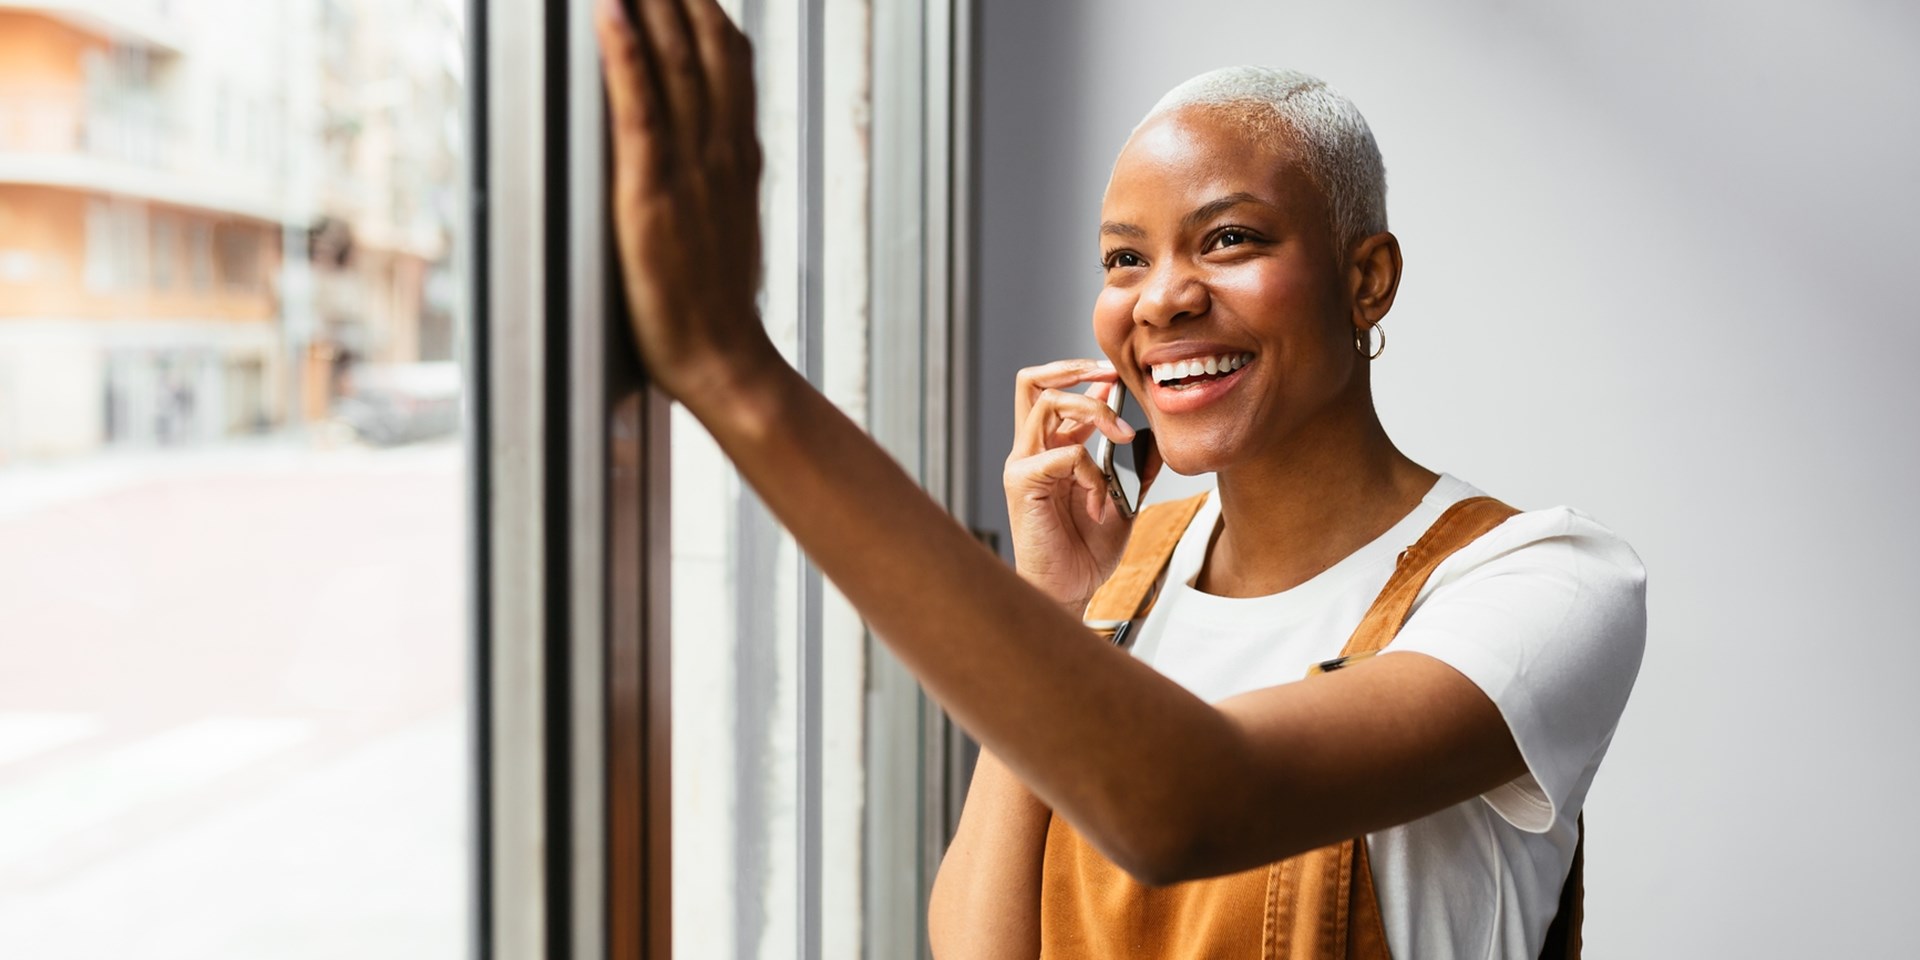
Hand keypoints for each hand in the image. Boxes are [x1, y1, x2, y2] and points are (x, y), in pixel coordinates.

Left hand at [595, 0, 776, 401]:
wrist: (725, 361)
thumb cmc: (718, 305)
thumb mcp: (731, 221)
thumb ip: (721, 172)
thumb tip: (712, 138)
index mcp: (738, 154)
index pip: (731, 55)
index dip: (708, 3)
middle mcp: (720, 151)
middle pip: (706, 42)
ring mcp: (689, 171)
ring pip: (676, 63)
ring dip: (654, 0)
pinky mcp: (652, 196)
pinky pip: (640, 111)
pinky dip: (623, 56)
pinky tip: (609, 12)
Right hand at [1004, 360, 1161, 608]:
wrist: (1071, 589)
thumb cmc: (1088, 549)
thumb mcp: (1123, 498)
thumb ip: (1132, 466)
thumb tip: (1154, 435)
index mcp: (1051, 447)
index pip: (1054, 390)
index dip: (1085, 373)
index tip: (1120, 376)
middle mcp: (1032, 449)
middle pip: (1034, 381)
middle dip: (1076, 370)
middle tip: (1114, 379)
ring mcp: (1023, 464)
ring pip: (1048, 403)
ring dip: (1093, 411)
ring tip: (1122, 436)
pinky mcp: (1022, 483)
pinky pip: (1063, 454)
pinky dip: (1092, 471)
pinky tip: (1100, 501)